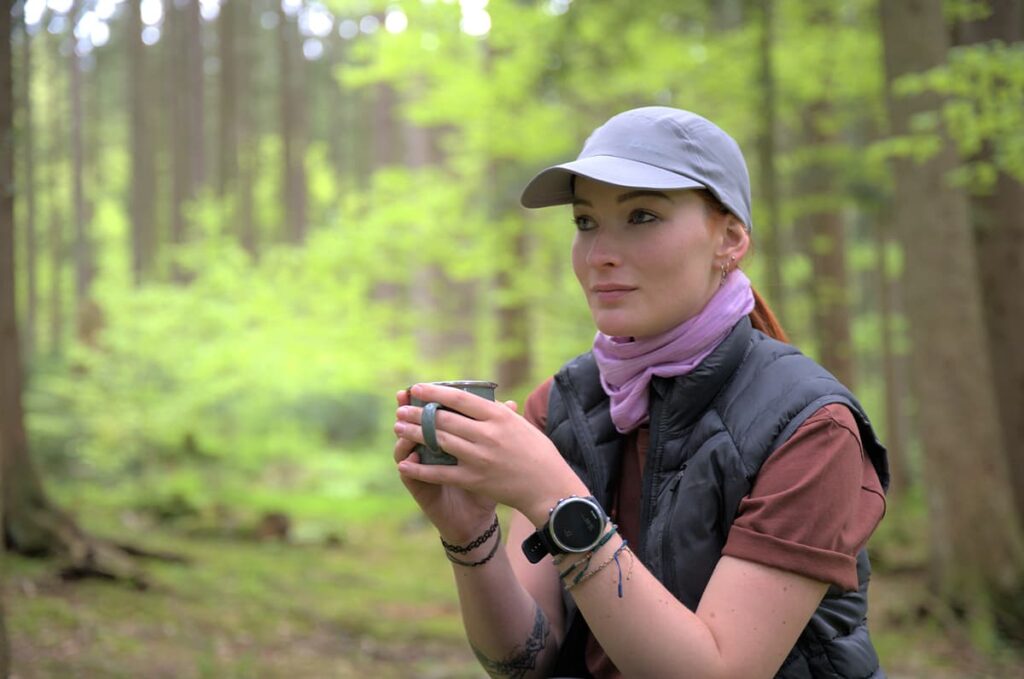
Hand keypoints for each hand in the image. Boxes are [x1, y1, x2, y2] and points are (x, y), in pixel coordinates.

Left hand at [394, 383, 588, 526]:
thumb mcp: (521, 425)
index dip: (436, 392)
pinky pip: (440, 473)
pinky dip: (420, 468)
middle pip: (444, 419)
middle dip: (418, 413)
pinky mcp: (474, 480)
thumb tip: (483, 399)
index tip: (418, 387)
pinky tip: (404, 463)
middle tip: (400, 409)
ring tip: (399, 427)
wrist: (549, 488)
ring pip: (438, 442)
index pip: (461, 399)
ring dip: (414, 434)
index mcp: (499, 417)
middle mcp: (487, 434)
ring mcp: (479, 458)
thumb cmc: (539, 454)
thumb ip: (500, 412)